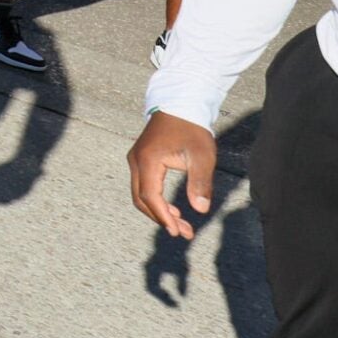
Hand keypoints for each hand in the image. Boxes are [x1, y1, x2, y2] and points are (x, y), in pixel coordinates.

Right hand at [128, 111, 216, 238]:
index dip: (163, 216)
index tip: (178, 231)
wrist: (180, 105)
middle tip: (183, 233)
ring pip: (141, 194)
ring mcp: (136, 160)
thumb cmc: (191, 129)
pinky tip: (174, 210)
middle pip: (141, 199)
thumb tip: (200, 209)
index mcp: (148, 160)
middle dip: (161, 218)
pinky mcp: (140, 159)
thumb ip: (200, 182)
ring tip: (182, 225)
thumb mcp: (202, 156)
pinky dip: (156, 201)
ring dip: (158, 212)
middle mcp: (136, 161)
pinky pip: (143, 186)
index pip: (151, 196)